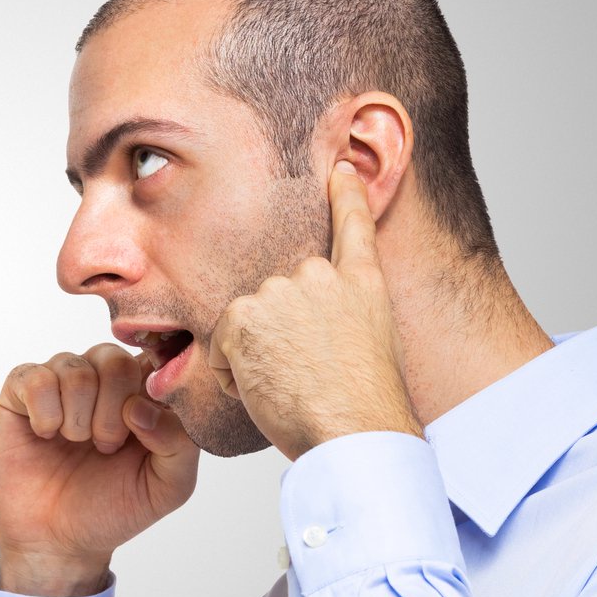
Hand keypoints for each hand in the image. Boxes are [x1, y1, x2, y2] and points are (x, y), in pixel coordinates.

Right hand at [0, 343, 199, 595]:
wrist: (56, 541)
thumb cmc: (113, 509)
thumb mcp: (168, 487)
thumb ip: (179, 443)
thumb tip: (142, 407)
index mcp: (141, 394)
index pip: (155, 357)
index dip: (151, 383)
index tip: (142, 423)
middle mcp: (101, 381)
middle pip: (113, 358)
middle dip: (111, 410)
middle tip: (105, 446)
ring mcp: (60, 384)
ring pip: (74, 367)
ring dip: (77, 416)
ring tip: (75, 444)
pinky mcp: (20, 393)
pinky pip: (35, 378)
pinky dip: (45, 412)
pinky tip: (46, 435)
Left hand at [204, 161, 420, 460]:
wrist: (355, 427)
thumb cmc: (366, 407)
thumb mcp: (374, 345)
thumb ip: (343, 318)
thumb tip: (317, 329)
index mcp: (362, 283)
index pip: (353, 224)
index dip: (346, 194)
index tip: (341, 169)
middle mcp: (320, 276)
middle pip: (277, 296)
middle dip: (276, 334)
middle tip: (306, 373)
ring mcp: (280, 292)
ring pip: (247, 322)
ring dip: (254, 356)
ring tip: (291, 385)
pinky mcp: (245, 315)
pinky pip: (222, 347)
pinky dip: (233, 374)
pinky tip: (267, 389)